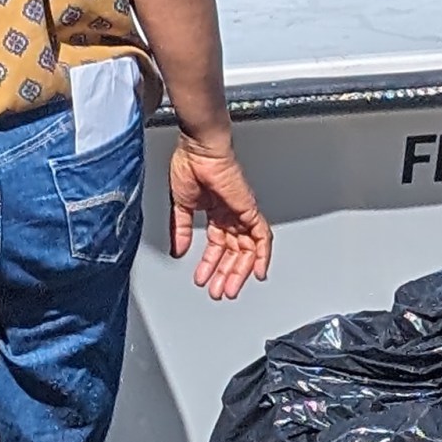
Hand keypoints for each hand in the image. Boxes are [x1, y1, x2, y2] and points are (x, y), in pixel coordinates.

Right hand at [167, 135, 272, 300]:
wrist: (199, 149)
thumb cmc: (190, 164)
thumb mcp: (180, 205)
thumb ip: (181, 229)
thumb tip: (179, 249)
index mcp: (215, 212)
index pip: (218, 245)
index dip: (211, 264)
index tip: (204, 279)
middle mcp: (231, 214)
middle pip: (234, 251)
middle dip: (225, 273)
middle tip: (218, 291)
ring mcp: (242, 212)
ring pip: (247, 249)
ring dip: (239, 271)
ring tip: (229, 288)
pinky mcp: (249, 209)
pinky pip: (262, 236)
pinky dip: (262, 255)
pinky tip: (258, 271)